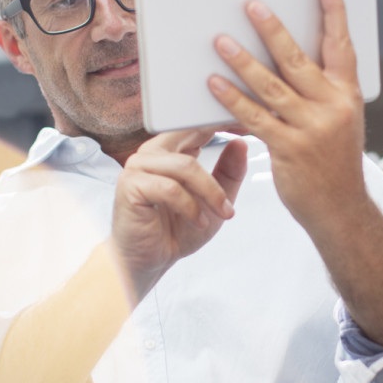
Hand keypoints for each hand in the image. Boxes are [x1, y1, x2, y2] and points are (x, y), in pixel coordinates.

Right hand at [112, 129, 247, 300]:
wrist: (148, 262)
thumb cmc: (176, 230)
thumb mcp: (214, 200)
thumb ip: (228, 172)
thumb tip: (242, 142)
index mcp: (170, 149)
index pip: (197, 125)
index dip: (224, 121)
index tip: (252, 123)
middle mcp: (152, 153)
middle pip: (192, 135)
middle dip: (223, 137)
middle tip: (252, 137)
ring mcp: (138, 167)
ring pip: (185, 166)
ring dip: (211, 192)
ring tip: (223, 213)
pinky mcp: (130, 186)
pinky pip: (169, 189)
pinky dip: (190, 207)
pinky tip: (199, 221)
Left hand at [208, 0, 368, 234]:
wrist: (341, 211)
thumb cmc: (334, 163)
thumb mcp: (340, 121)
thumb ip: (319, 92)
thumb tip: (286, 57)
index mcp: (348, 95)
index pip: (343, 46)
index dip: (335, 13)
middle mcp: (333, 107)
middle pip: (298, 59)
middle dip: (273, 28)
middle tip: (251, 4)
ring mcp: (311, 129)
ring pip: (271, 86)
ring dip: (242, 60)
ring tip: (221, 39)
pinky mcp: (289, 149)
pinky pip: (255, 117)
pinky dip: (232, 99)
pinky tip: (214, 83)